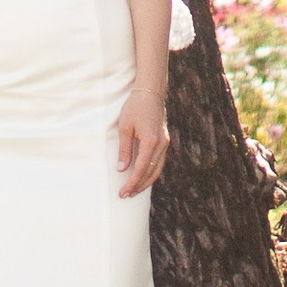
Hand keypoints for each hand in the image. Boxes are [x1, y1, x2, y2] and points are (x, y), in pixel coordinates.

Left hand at [114, 83, 169, 199]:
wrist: (151, 91)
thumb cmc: (135, 106)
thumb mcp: (125, 127)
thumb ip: (124, 150)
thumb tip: (122, 169)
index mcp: (151, 141)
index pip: (141, 169)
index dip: (132, 183)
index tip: (123, 192)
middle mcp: (161, 144)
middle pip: (151, 173)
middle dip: (139, 186)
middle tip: (126, 195)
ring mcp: (165, 143)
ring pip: (157, 169)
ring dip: (146, 181)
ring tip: (133, 189)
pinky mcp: (165, 140)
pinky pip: (159, 162)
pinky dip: (151, 172)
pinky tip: (142, 176)